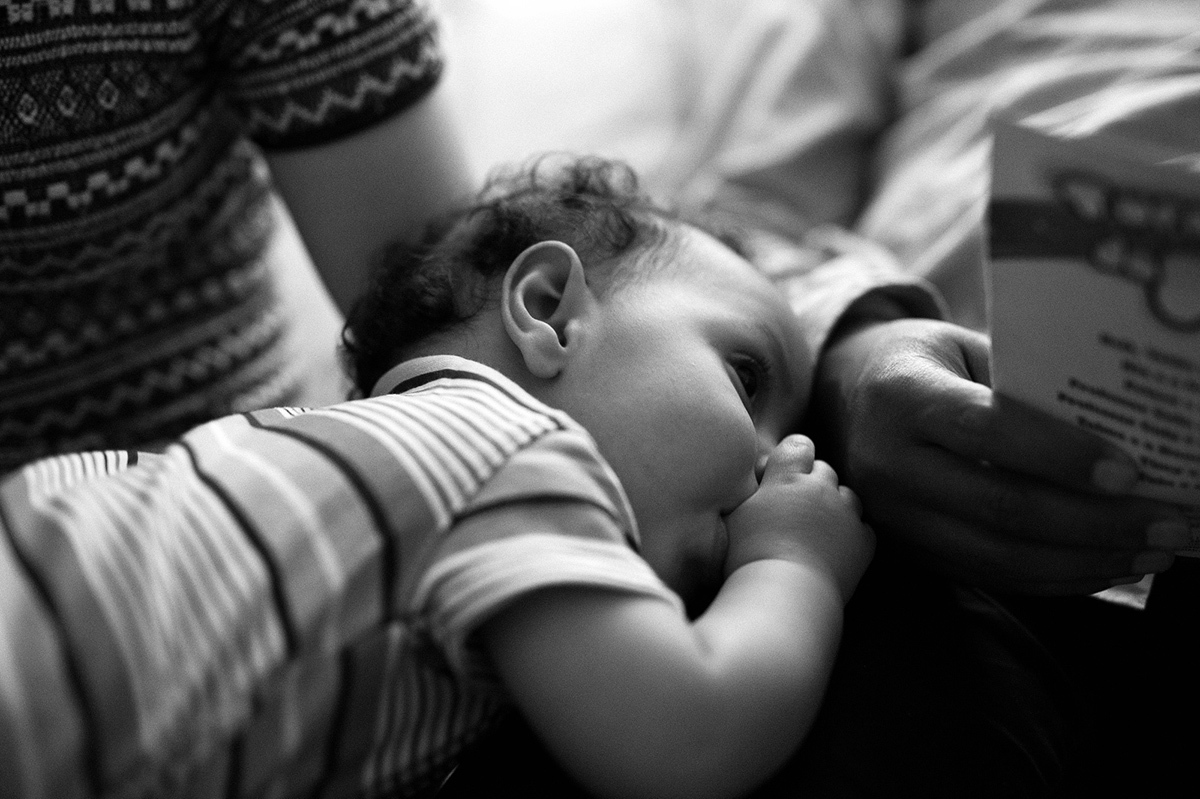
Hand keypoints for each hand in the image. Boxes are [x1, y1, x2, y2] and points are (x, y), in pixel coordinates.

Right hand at [723, 434, 874, 602]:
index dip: (794, 456)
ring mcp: (845, 514)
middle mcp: (820, 489)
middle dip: (813, 483)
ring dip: (836, 506)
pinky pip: (863, 527)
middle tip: (794, 509)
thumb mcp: (735, 515)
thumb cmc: (747, 556)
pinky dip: (852, 534)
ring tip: (817, 530)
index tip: (782, 473)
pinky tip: (836, 549)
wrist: (783, 594)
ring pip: (847, 496)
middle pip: (825, 470)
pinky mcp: (863, 541)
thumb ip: (749, 492)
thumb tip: (755, 483)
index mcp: (787, 477)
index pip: (799, 446)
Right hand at [809, 317, 1190, 594]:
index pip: (987, 430)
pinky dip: (1058, 580)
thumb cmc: (923, 362)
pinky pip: (991, 578)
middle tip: (1171, 523)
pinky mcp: (909, 552)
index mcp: (901, 397)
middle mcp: (889, 465)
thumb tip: (1126, 427)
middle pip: (1002, 507)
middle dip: (1098, 523)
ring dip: (1088, 561)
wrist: (845, 398)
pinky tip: (1108, 566)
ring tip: (1155, 553)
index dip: (1063, 455)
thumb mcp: (963, 348)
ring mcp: (895, 518)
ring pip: (1001, 558)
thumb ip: (1024, 383)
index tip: (1134, 471)